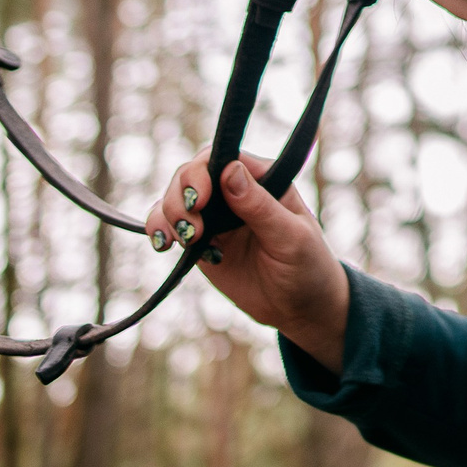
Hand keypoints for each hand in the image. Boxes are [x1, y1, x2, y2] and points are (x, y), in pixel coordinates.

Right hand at [146, 153, 349, 372]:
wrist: (300, 309)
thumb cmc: (307, 267)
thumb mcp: (290, 237)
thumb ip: (260, 206)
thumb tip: (230, 170)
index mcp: (264, 179)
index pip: (224, 158)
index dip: (203, 171)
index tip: (201, 198)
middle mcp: (235, 192)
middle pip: (193, 174)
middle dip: (182, 195)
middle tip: (192, 227)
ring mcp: (216, 216)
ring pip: (177, 198)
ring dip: (169, 213)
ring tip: (181, 239)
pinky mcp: (202, 241)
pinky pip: (171, 226)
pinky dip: (159, 229)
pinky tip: (163, 243)